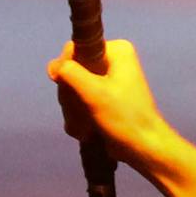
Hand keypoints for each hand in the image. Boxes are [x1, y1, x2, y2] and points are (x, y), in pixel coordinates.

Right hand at [48, 37, 176, 170]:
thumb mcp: (94, 92)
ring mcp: (107, 81)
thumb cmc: (123, 117)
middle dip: (71, 96)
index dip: (67, 70)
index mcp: (116, 51)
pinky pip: (80, 101)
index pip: (75, 49)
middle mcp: (112, 61)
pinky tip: (85, 130)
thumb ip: (70, 73)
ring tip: (84, 125)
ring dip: (73, 110)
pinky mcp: (103, 99)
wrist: (143, 147)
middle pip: (72, 70)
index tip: (70, 91)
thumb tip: (52, 66)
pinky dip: (79, 116)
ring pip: (72, 89)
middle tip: (81, 111)